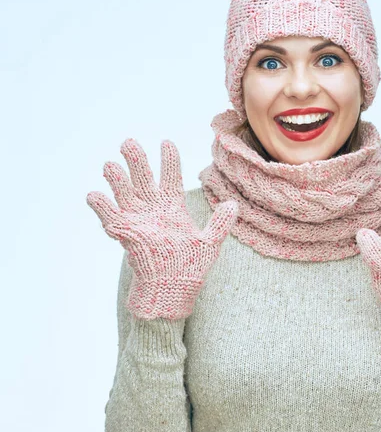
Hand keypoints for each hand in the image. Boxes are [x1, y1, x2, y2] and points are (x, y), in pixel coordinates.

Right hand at [87, 138, 238, 319]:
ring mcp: (137, 220)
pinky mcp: (125, 234)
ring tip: (111, 165)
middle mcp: (153, 210)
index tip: (166, 142)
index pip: (170, 177)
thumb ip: (219, 224)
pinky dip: (101, 207)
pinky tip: (94, 195)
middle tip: (129, 142)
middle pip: (143, 179)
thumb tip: (234, 205)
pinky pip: (109, 217)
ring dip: (117, 179)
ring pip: (124, 194)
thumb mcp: (208, 244)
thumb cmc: (189, 267)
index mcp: (172, 208)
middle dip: (136, 161)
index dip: (168, 160)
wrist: (172, 289)